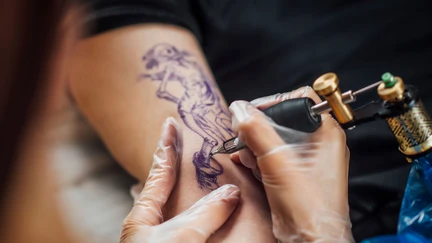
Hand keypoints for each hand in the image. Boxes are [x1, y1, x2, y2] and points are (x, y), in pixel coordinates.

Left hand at [121, 117, 239, 242]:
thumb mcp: (181, 236)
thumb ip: (206, 212)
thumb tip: (230, 192)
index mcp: (142, 217)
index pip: (159, 171)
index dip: (167, 146)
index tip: (170, 124)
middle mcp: (151, 227)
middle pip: (167, 187)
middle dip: (176, 165)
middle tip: (185, 146)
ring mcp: (163, 239)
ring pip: (180, 210)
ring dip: (191, 194)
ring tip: (197, 178)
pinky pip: (192, 228)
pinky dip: (200, 216)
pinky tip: (203, 218)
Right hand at [229, 87, 353, 242]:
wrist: (310, 240)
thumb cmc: (309, 208)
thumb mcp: (277, 161)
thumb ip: (256, 131)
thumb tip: (239, 109)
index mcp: (326, 133)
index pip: (299, 99)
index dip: (273, 102)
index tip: (251, 112)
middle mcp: (319, 144)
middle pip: (283, 119)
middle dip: (258, 128)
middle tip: (243, 134)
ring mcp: (307, 160)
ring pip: (275, 138)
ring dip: (255, 144)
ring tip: (245, 153)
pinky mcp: (295, 174)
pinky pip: (274, 156)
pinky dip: (258, 157)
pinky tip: (248, 162)